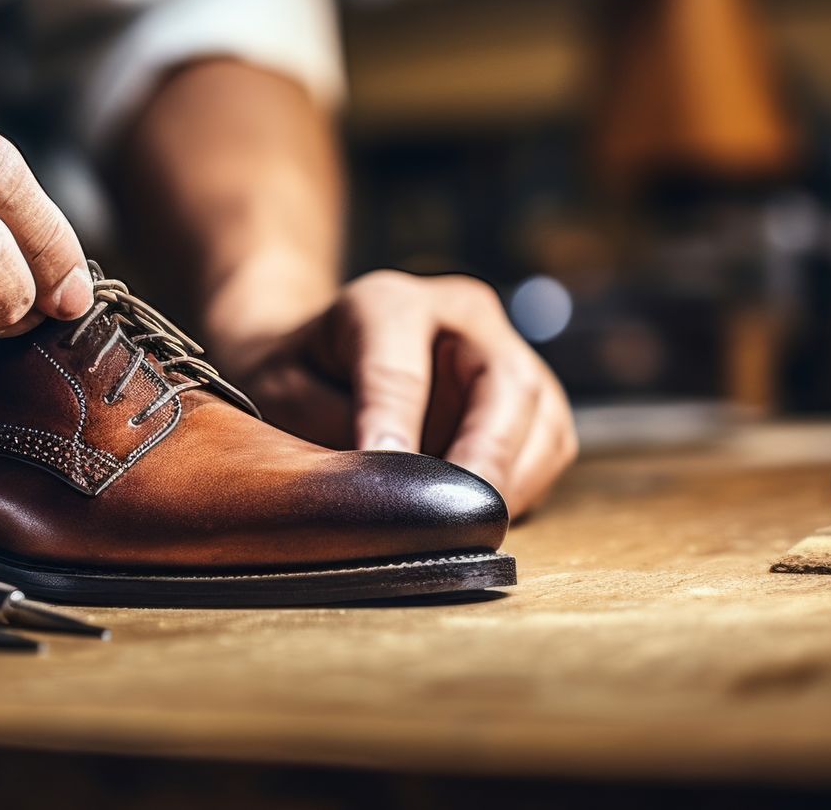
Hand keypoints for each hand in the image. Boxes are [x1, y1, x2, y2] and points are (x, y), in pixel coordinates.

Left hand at [214, 270, 576, 515]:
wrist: (321, 358)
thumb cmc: (298, 377)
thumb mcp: (279, 392)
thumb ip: (322, 427)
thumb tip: (379, 481)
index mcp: (388, 302)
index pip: (399, 369)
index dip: (395, 429)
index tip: (390, 486)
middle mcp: (460, 314)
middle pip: (504, 385)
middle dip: (484, 462)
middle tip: (454, 525)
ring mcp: (505, 348)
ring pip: (542, 417)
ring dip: (511, 481)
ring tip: (465, 529)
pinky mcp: (532, 392)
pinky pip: (550, 443)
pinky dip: (524, 486)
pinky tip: (478, 512)